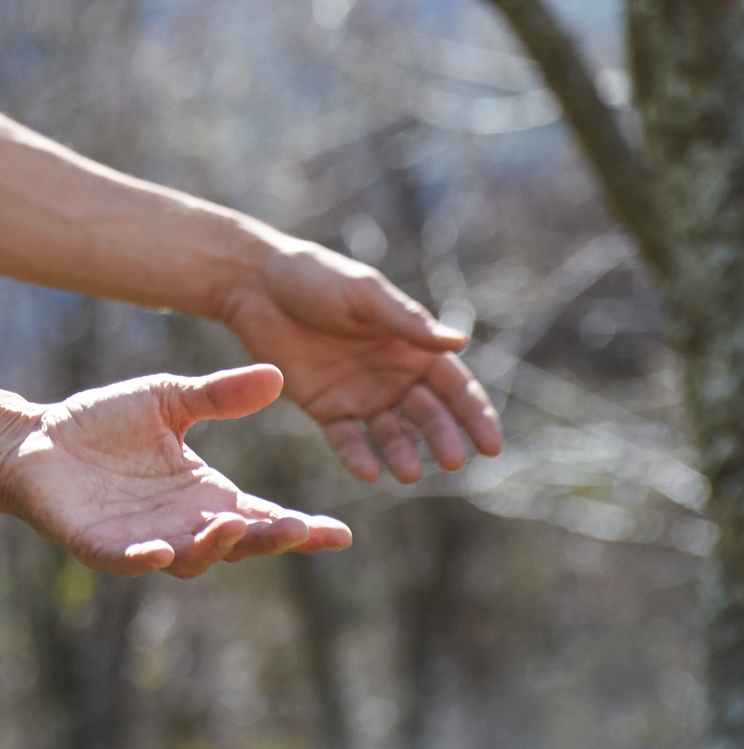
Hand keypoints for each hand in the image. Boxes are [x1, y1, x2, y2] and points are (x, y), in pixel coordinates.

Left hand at [0, 367, 350, 578]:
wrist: (36, 437)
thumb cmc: (104, 423)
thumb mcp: (171, 400)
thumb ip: (221, 395)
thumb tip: (279, 373)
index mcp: (203, 494)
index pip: (261, 517)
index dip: (299, 528)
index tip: (340, 534)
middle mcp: (181, 526)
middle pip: (236, 545)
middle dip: (267, 542)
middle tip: (298, 531)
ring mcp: (142, 540)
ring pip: (188, 559)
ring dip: (211, 547)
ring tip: (228, 524)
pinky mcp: (99, 544)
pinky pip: (125, 560)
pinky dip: (143, 558)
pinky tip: (158, 551)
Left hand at [222, 239, 502, 482]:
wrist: (256, 284)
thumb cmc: (317, 278)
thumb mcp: (364, 295)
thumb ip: (407, 322)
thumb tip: (460, 341)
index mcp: (411, 345)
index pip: (454, 386)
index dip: (475, 415)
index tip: (492, 444)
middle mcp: (392, 375)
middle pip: (429, 415)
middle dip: (443, 438)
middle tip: (453, 461)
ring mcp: (360, 395)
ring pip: (392, 433)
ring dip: (404, 453)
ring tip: (408, 470)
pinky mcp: (326, 409)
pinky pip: (347, 439)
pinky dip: (358, 455)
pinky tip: (368, 469)